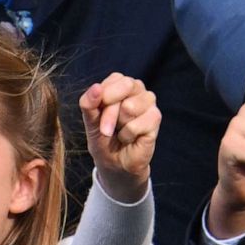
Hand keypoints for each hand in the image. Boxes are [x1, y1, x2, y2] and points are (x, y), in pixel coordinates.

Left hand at [81, 73, 159, 203]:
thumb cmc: (103, 139)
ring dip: (120, 126)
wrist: (114, 163)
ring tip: (121, 132)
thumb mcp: (89, 121)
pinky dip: (128, 135)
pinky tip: (130, 138)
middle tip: (107, 129)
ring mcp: (149, 102)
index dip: (103, 99)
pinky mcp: (155, 118)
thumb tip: (96, 88)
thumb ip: (88, 103)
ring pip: (130, 106)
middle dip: (110, 112)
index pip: (113, 80)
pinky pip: (137, 124)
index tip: (97, 117)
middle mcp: (137, 88)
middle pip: (124, 87)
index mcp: (119, 83)